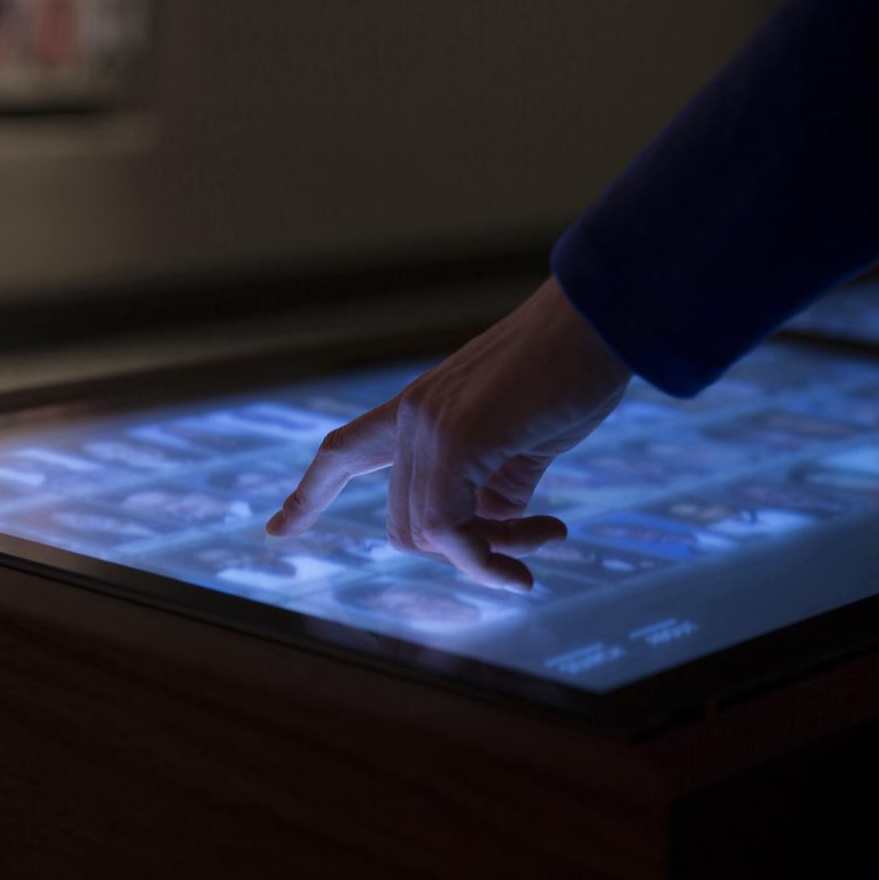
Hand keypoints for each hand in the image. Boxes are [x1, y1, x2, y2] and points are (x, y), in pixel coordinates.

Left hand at [266, 278, 630, 590]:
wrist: (602, 321)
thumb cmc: (573, 373)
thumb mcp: (524, 438)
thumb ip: (497, 482)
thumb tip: (489, 527)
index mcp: (419, 410)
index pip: (343, 452)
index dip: (310, 494)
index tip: (276, 530)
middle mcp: (411, 416)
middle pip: (403, 524)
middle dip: (465, 552)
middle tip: (538, 539)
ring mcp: (428, 426)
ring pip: (427, 534)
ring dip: (490, 556)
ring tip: (553, 536)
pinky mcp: (457, 440)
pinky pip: (452, 531)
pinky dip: (490, 558)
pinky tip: (550, 538)